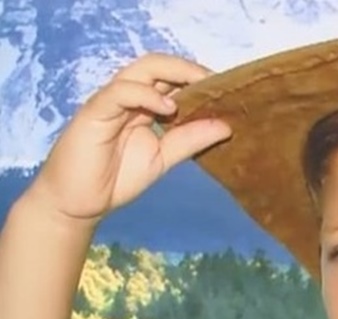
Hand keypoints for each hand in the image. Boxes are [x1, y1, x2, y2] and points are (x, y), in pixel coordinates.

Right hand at [27, 53, 231, 224]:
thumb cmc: (116, 179)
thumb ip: (190, 140)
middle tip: (219, 81)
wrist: (80, 204)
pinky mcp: (94, 111)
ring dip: (174, 74)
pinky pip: (120, 92)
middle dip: (190, 69)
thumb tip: (227, 126)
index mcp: (143, 106)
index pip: (171, 80)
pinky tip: (169, 108)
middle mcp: (127, 98)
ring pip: (141, 70)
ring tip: (202, 86)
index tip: (228, 89)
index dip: (198, 79)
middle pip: (158, 66)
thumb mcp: (163, 158)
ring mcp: (110, 102)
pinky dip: (146, 95)